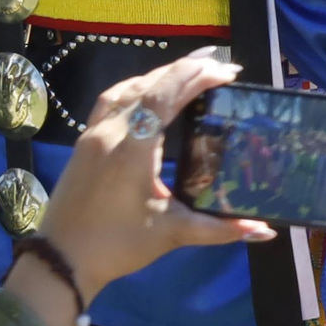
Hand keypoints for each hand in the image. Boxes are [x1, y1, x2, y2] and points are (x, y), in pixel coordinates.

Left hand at [40, 49, 268, 295]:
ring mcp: (92, 135)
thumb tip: (264, 230)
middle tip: (219, 67)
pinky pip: (111, 102)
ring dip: (158, 76)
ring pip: (125, 89)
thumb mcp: (173, 234)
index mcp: (132, 149)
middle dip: (183, 70)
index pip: (163, 97)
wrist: (61, 257)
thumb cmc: (117, 245)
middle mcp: (109, 133)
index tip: (225, 71)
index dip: (194, 77)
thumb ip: (221, 228)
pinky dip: (136, 89)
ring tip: (189, 74)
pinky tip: (151, 94)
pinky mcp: (84, 143)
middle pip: (146, 85)